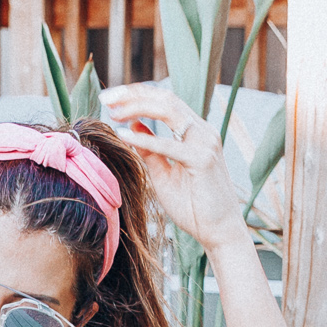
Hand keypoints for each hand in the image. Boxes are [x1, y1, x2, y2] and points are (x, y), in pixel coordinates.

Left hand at [103, 85, 245, 256]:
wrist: (220, 232)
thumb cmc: (194, 207)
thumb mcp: (164, 175)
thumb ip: (150, 152)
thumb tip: (132, 126)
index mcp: (196, 132)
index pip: (165, 101)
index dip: (138, 95)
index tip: (111, 98)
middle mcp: (203, 131)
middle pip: (166, 98)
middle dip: (133, 94)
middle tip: (106, 97)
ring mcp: (206, 143)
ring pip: (169, 111)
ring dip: (137, 108)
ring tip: (112, 111)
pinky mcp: (203, 161)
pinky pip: (169, 146)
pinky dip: (145, 140)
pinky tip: (123, 135)